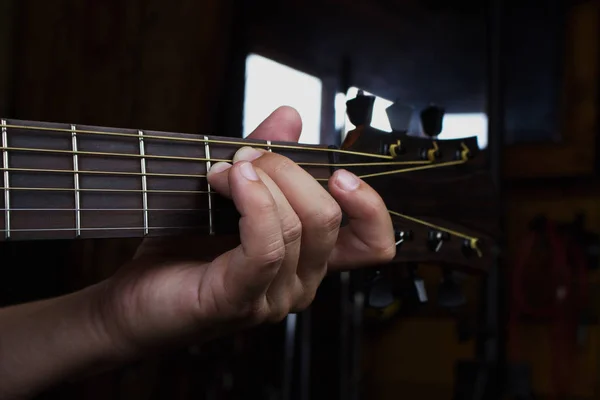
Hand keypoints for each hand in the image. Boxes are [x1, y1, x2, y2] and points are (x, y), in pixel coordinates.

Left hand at [98, 106, 394, 354]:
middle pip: (328, 217)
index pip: (372, 244)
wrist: (135, 295)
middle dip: (288, 169)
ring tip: (226, 168)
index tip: (340, 172)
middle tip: (247, 156)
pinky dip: (255, 204)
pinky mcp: (240, 300)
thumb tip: (291, 116)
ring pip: (299, 226)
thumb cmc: (184, 247)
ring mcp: (274, 297)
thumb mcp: (232, 191)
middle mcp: (302, 282)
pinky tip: (232, 182)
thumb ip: (267, 157)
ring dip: (262, 180)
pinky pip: (267, 247)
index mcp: (308, 258)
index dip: (371, 206)